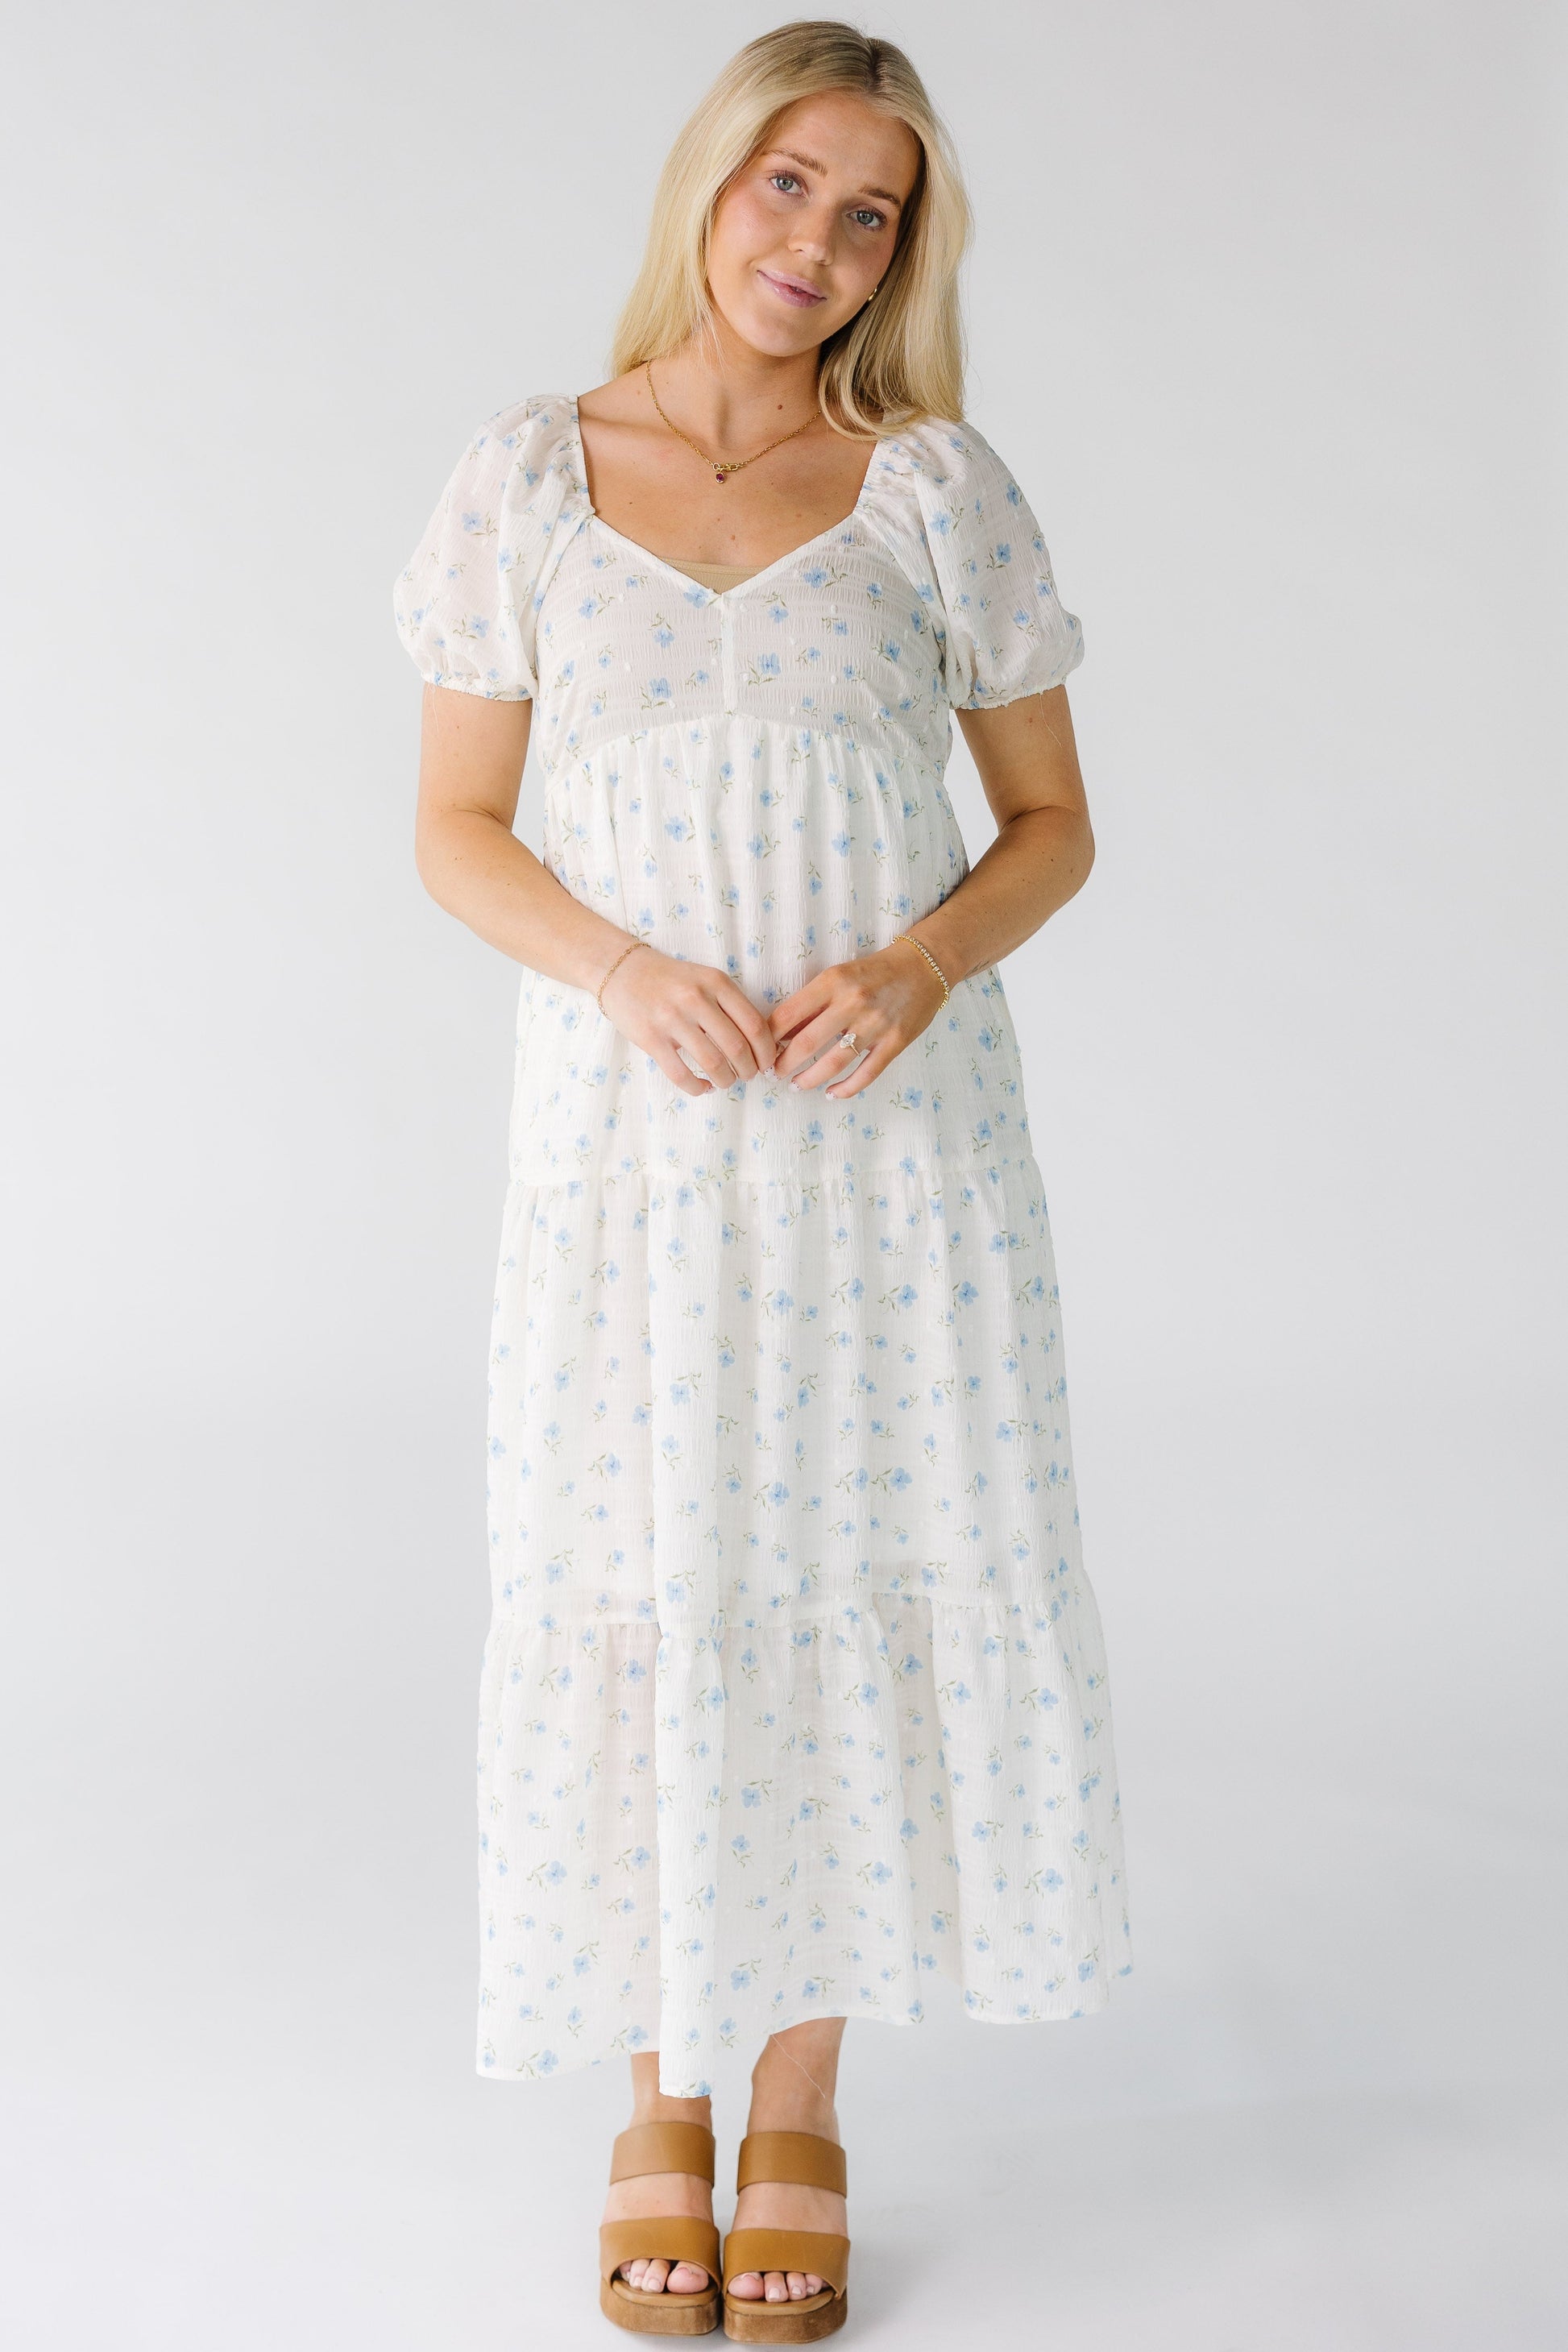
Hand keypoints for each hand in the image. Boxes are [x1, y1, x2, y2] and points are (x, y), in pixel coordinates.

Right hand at [598, 942, 775, 1096]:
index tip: (766, 1063)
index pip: (755, 1025)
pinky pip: (681, 1074)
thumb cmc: (672, 980)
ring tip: (725, 1081)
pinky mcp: (651, 1038)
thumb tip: (759, 1045)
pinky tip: (703, 1087)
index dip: (766, 1052)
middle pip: (737, 1048)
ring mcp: (672, 1019)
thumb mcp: (706, 979)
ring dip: (726, 1080)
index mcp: (717, 983)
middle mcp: (696, 999)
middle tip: (748, 1075)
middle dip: (749, 1070)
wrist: (623, 972)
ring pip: (713, 1063)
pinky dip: (698, 1088)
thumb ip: (730, 1005)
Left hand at [768, 941, 946, 1099]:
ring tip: (796, 1085)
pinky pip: (866, 1074)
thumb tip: (782, 1034)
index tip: (761, 1049)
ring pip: (833, 1063)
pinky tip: (832, 1093)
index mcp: (833, 981)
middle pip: (807, 1043)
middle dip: (784, 1064)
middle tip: (774, 1074)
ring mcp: (876, 1025)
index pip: (789, 1014)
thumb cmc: (874, 972)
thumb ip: (813, 1003)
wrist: (924, 967)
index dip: (769, 1037)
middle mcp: (853, 1002)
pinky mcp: (895, 1042)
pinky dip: (846, 1089)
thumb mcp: (839, 976)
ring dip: (809, 1079)